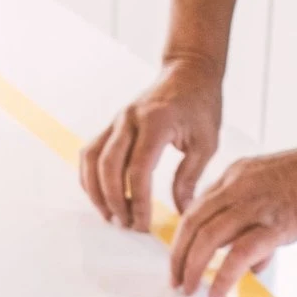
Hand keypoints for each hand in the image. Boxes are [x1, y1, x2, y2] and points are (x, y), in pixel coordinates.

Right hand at [80, 57, 222, 232]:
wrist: (189, 71)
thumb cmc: (201, 105)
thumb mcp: (206, 143)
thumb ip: (190, 178)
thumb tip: (182, 212)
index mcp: (156, 122)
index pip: (138, 169)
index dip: (138, 201)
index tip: (143, 224)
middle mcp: (130, 119)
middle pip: (109, 166)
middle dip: (114, 201)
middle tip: (125, 224)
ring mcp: (117, 121)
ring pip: (92, 159)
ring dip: (96, 192)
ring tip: (109, 215)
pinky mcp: (111, 125)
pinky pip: (90, 153)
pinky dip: (90, 177)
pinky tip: (101, 196)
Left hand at [169, 135, 296, 296]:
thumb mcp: (275, 195)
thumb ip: (257, 225)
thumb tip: (251, 263)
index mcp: (235, 177)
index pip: (196, 210)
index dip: (182, 240)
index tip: (179, 262)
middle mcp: (237, 188)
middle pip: (192, 225)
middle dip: (178, 258)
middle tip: (176, 282)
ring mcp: (255, 205)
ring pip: (207, 238)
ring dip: (192, 269)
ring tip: (189, 290)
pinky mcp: (275, 223)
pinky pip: (238, 254)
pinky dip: (222, 277)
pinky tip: (216, 293)